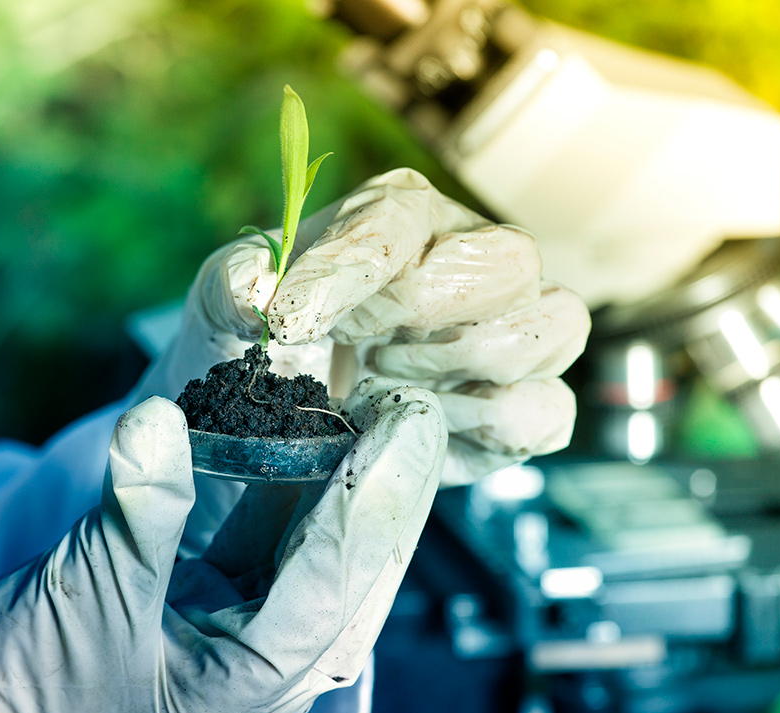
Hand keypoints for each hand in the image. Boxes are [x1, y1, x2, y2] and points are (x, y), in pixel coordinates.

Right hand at [0, 388, 445, 712]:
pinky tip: (296, 435)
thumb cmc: (21, 699)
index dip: (374, 496)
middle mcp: (259, 660)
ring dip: (340, 480)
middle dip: (384, 488)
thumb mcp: (86, 604)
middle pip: (348, 567)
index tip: (407, 424)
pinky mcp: (198, 597)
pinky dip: (278, 485)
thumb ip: (137, 512)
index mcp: (250, 684)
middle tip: (412, 409)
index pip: (336, 581)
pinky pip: (259, 536)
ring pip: (311, 547)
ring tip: (373, 411)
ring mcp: (230, 628)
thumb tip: (158, 417)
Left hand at [135, 167, 588, 498]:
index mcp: (400, 216)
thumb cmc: (262, 342)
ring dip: (461, 366)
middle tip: (360, 354)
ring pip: (555, 323)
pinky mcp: (526, 404)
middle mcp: (473, 257)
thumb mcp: (224, 306)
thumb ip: (232, 285)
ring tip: (384, 387)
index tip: (290, 323)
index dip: (346, 273)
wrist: (284, 412)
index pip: (396, 221)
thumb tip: (257, 290)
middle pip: (506, 258)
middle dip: (425, 314)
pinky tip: (421, 424)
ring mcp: (513, 329)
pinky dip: (486, 428)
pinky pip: (548, 410)